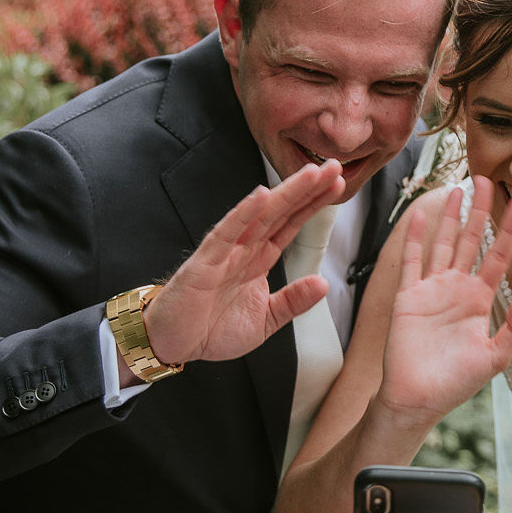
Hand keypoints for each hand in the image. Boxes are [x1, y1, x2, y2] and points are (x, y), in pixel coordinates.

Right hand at [140, 162, 345, 367]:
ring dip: (285, 194)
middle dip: (307, 190)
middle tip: (334, 167)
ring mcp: (225, 252)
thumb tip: (323, 283)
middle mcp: (244, 250)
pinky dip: (243, 214)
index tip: (338, 185)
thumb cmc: (211, 329)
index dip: (313, 205)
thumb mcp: (265, 320)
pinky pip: (226, 233)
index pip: (291, 225)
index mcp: (258, 260)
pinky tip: (261, 196)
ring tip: (310, 173)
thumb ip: (293, 301)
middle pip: (281, 212)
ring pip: (260, 216)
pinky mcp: (205, 262)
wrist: (173, 345)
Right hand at [377, 179, 511, 420]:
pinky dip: (415, 237)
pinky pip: (411, 261)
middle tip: (487, 179)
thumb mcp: (495, 358)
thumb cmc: (456, 383)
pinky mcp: (407, 296)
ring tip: (458, 188)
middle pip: (471, 240)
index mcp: (480, 300)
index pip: (499, 255)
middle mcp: (457, 289)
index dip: (510, 229)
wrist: (417, 399)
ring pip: (442, 243)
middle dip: (480, 210)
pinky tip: (419, 214)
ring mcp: (431, 290)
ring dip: (450, 216)